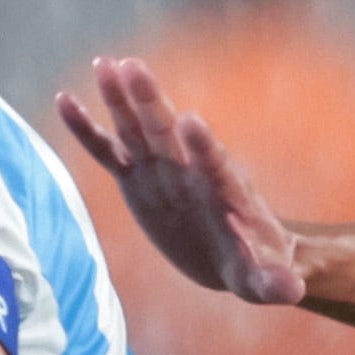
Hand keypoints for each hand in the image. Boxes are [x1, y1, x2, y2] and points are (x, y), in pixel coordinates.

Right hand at [54, 57, 304, 306]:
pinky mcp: (138, 182)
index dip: (202, 145)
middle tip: (133, 66)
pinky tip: (65, 100)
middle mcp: (189, 172)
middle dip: (151, 102)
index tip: (190, 120)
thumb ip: (275, 281)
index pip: (213, 163)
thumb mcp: (268, 280)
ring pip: (136, 130)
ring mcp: (161, 173)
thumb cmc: (257, 267)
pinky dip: (86, 129)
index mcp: (223, 190)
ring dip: (120, 99)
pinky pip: (107, 152)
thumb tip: (290, 290)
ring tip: (103, 64)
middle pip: (168, 133)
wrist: (241, 256)